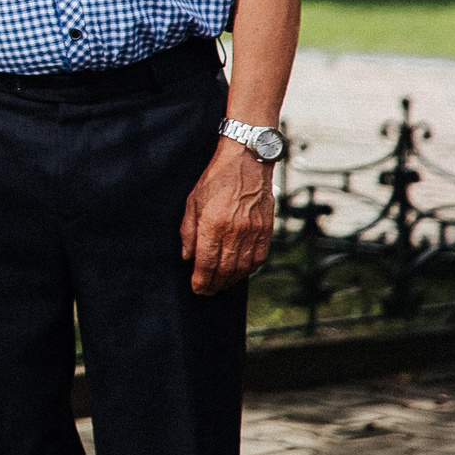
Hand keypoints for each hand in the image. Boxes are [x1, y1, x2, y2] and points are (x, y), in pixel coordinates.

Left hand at [179, 139, 274, 294]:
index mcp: (213, 225)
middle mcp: (235, 232)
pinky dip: (248, 270)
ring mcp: (253, 233)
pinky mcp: (266, 231)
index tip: (196, 289)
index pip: (206, 263)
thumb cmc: (216, 180)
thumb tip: (187, 256)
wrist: (247, 163)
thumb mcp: (192, 202)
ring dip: (230, 280)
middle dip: (214, 285)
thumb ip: (188, 231)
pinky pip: (258, 259)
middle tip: (206, 292)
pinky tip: (240, 273)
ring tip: (221, 285)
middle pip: (224, 270)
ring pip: (242, 268)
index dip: (201, 280)